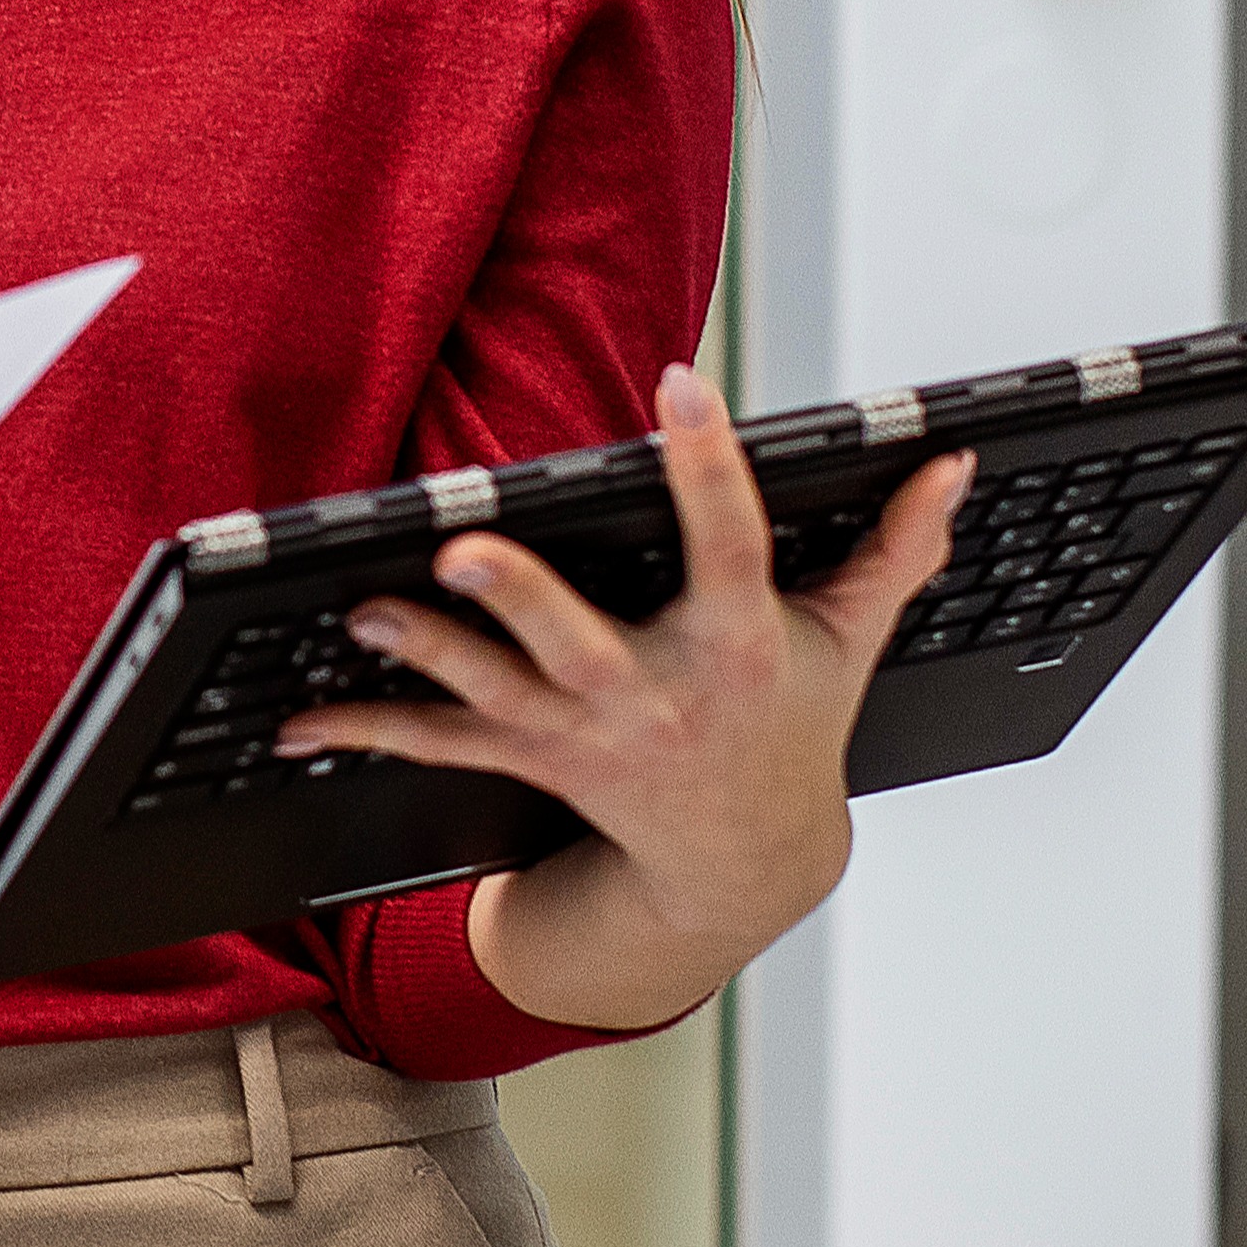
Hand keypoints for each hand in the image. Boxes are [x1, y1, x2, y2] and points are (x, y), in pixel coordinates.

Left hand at [276, 365, 968, 1030]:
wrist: (743, 862)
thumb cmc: (791, 722)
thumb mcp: (854, 639)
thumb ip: (897, 547)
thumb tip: (949, 462)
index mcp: (736, 642)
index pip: (728, 539)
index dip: (708, 463)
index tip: (683, 385)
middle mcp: (650, 691)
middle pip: (576, 641)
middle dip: (520, 600)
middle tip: (463, 551)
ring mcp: (581, 732)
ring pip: (490, 690)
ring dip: (421, 655)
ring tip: (362, 614)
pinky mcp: (526, 757)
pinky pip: (436, 743)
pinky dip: (364, 729)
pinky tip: (296, 720)